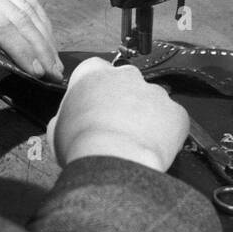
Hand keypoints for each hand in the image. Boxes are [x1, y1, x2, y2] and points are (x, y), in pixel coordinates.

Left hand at [0, 0, 63, 80]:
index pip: (0, 24)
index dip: (21, 50)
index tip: (37, 73)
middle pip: (20, 15)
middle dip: (41, 47)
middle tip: (54, 74)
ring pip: (27, 4)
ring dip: (45, 35)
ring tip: (55, 62)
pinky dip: (39, 19)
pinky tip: (46, 39)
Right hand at [45, 58, 188, 172]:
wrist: (114, 162)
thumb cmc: (82, 146)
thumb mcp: (57, 129)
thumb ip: (68, 115)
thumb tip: (71, 120)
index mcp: (92, 74)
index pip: (95, 69)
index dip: (97, 88)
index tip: (96, 103)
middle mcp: (125, 75)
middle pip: (126, 81)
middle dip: (124, 99)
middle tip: (116, 124)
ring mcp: (154, 91)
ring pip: (151, 100)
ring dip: (146, 115)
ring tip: (134, 141)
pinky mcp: (175, 111)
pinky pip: (172, 119)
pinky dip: (166, 131)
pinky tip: (153, 146)